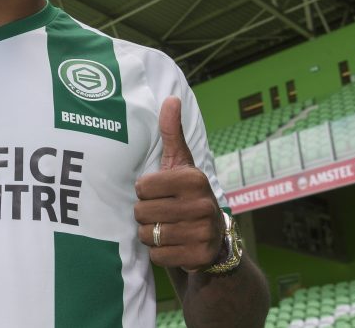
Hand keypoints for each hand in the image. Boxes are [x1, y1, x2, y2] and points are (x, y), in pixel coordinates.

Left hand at [134, 96, 222, 271]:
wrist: (213, 240)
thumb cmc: (187, 195)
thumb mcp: (181, 163)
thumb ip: (172, 132)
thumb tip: (172, 98)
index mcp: (194, 178)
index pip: (142, 187)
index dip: (144, 192)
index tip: (159, 193)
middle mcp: (202, 205)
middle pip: (141, 212)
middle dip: (145, 215)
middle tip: (161, 213)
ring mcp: (203, 233)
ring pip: (148, 235)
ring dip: (150, 234)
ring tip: (166, 228)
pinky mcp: (199, 257)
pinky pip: (158, 256)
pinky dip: (159, 253)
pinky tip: (172, 245)